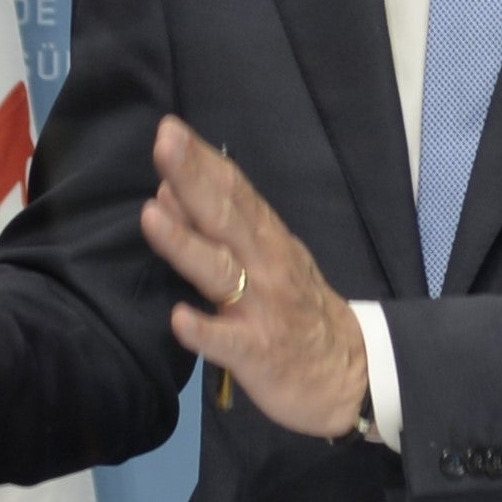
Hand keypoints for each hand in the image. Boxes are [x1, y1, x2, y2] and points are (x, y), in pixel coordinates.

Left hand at [142, 117, 369, 439]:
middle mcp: (265, 266)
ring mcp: (262, 309)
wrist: (350, 373)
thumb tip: (171, 186)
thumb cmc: (297, 311)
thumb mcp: (269, 259)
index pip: (234, 191)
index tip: (170, 128)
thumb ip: (225, 226)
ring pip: (221, 272)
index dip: (203, 160)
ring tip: (150, 215)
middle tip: (164, 142)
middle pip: (225, 218)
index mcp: (267, 240)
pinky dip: (204, 330)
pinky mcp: (258, 353)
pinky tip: (179, 319)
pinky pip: (228, 341)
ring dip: (185, 242)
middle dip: (193, 179)